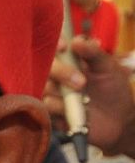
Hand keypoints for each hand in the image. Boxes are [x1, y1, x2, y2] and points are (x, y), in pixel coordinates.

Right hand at [47, 36, 134, 153]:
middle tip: (82, 82)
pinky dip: (60, 107)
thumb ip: (94, 53)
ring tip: (83, 100)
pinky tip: (75, 110)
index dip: (55, 44)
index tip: (63, 47)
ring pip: (44, 86)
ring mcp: (54, 92)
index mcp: (72, 60)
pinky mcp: (50, 110)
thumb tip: (76, 41)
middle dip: (61, 72)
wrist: (118, 121)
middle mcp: (59, 75)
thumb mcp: (110, 68)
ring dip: (63, 92)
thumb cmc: (115, 91)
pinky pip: (45, 105)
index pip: (56, 47)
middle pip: (46, 66)